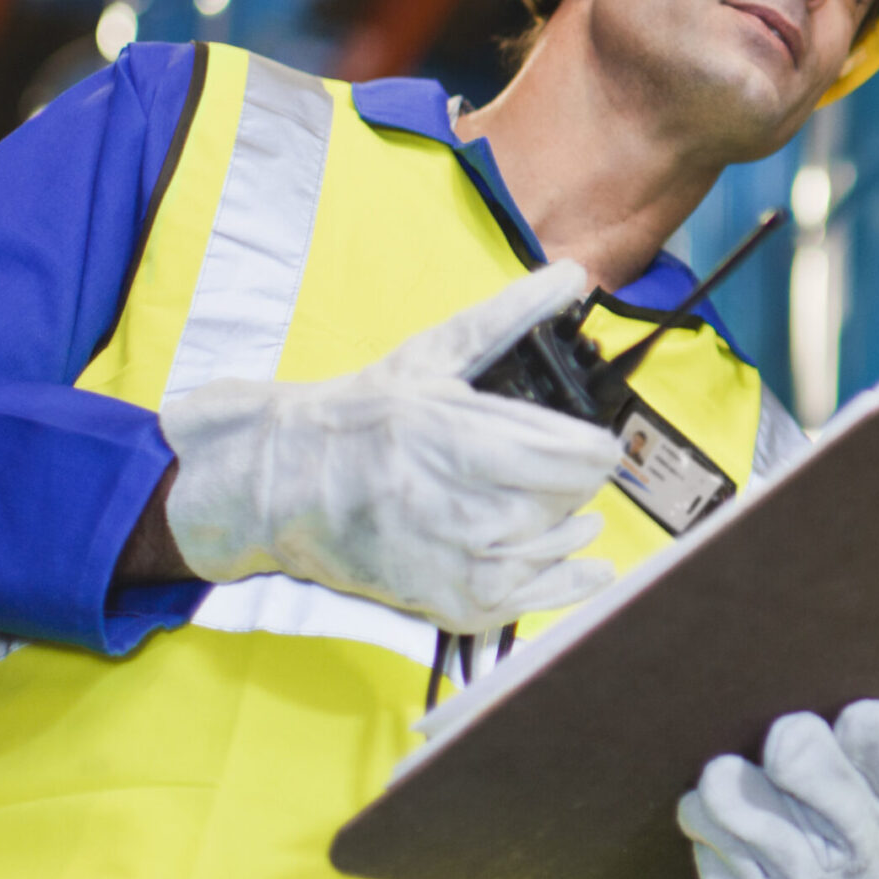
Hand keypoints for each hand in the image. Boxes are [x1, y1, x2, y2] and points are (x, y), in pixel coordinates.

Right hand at [160, 261, 622, 633]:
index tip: (592, 441)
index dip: (595, 445)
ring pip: (559, 546)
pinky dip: (568, 580)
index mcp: (456, 438)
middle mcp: (460, 508)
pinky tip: (586, 564)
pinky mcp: (451, 603)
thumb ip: (507, 318)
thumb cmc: (361, 417)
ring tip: (547, 507)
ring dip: (568, 526)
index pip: (576, 456)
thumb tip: (573, 275)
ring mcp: (456, 563)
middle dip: (572, 481)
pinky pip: (538, 599)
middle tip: (550, 469)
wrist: (282, 486)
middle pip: (571, 499)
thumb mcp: (431, 356)